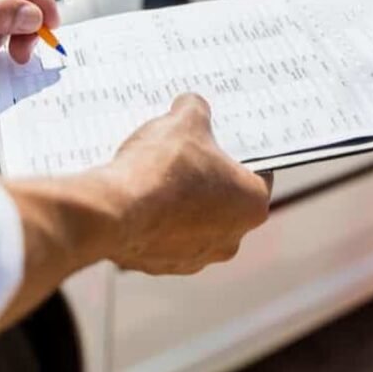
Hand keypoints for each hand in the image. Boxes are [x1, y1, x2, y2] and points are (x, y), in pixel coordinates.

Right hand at [0, 94, 272, 329]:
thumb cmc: (161, 168)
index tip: (222, 139)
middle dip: (208, 176)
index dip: (239, 151)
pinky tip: (139, 197)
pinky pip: (163, 236)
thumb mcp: (185, 121)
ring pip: (194, 221)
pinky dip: (155, 219)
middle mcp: (231, 239)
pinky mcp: (161, 265)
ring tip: (157, 173)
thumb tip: (191, 106)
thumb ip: (195, 110)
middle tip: (188, 152)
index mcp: (252, 204)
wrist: (113, 211)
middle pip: (225, 198)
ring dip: (180, 201)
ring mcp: (196, 258)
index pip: (259, 172)